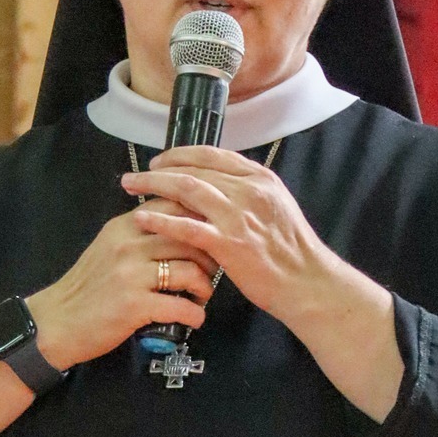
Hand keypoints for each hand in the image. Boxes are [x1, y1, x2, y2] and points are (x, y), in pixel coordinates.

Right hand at [28, 205, 218, 368]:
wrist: (56, 322)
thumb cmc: (86, 288)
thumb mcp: (108, 248)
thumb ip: (138, 233)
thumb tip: (179, 225)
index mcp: (124, 226)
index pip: (173, 207)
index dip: (199, 220)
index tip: (208, 237)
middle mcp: (128, 244)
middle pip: (189, 237)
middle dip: (209, 256)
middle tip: (209, 272)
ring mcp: (131, 275)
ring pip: (191, 271)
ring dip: (205, 287)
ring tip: (200, 296)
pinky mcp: (134, 305)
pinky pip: (181, 306)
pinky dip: (195, 314)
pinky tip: (193, 318)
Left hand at [120, 145, 326, 324]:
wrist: (306, 282)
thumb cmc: (291, 251)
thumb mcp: (275, 208)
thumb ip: (248, 194)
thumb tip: (219, 187)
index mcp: (260, 179)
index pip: (214, 155)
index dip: (182, 154)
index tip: (162, 160)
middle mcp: (249, 190)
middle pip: (195, 169)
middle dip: (161, 168)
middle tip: (137, 174)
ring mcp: (238, 216)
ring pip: (187, 189)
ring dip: (154, 185)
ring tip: (130, 186)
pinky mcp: (229, 243)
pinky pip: (187, 226)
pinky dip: (161, 220)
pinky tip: (141, 218)